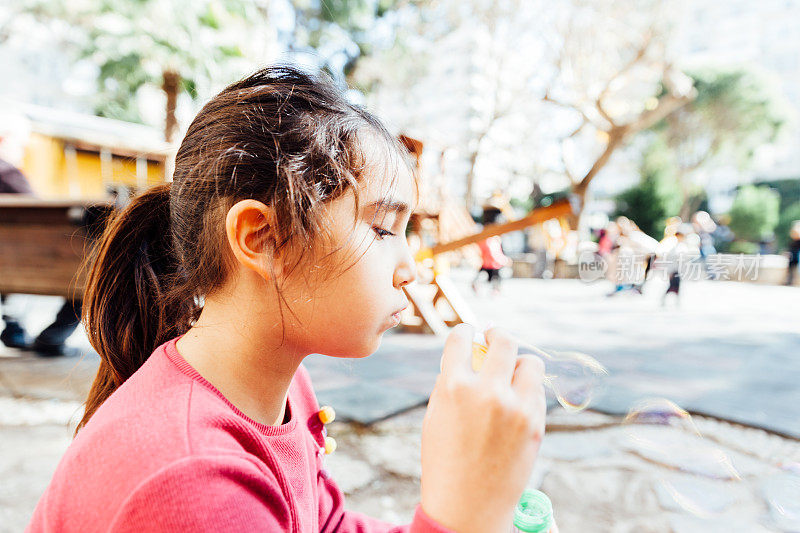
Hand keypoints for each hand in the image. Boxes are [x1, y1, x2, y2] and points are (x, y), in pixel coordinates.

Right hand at [420, 324, 545, 532]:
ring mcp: (516, 407)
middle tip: (494, 337)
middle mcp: (487, 392)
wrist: (468, 507)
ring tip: (511, 370)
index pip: (462, 339)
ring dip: (519, 361)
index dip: (465, 331)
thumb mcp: (435, 417)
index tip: (469, 333)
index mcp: (454, 387)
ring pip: (531, 362)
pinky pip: (537, 391)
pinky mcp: (535, 423)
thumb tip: (468, 356)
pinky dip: (527, 389)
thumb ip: (450, 383)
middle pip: (504, 340)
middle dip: (497, 334)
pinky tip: (516, 398)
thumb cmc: (445, 462)